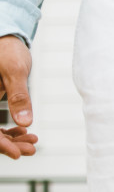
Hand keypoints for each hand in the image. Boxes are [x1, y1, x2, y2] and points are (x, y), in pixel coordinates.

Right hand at [0, 35, 36, 158]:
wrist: (6, 37)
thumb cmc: (8, 50)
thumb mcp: (14, 72)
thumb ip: (19, 96)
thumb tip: (24, 123)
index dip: (0, 144)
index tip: (17, 154)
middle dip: (8, 144)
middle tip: (32, 150)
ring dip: (11, 139)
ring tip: (33, 144)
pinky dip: (11, 130)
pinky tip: (28, 134)